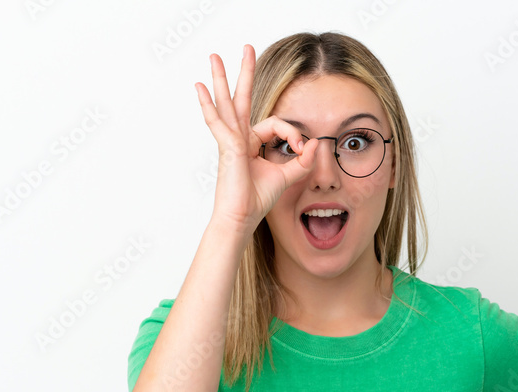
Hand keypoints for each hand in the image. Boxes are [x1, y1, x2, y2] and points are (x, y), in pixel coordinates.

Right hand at [194, 45, 320, 234]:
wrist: (241, 218)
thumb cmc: (255, 201)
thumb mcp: (286, 177)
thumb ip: (302, 161)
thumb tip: (317, 143)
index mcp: (251, 144)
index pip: (275, 125)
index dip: (293, 134)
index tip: (303, 150)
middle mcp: (238, 138)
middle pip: (241, 99)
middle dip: (244, 73)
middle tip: (246, 48)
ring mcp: (230, 141)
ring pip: (226, 103)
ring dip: (221, 78)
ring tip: (215, 56)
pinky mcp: (227, 147)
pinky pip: (217, 122)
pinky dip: (208, 105)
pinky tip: (200, 88)